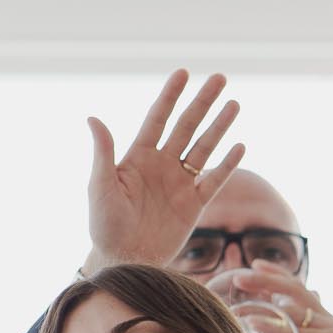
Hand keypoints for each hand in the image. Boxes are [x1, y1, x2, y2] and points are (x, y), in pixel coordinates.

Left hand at [84, 69, 245, 271]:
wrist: (124, 259)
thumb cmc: (105, 225)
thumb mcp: (100, 187)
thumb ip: (103, 153)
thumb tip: (93, 118)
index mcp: (139, 157)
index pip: (158, 118)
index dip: (171, 95)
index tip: (184, 73)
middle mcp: (162, 165)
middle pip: (187, 126)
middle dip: (203, 102)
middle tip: (220, 78)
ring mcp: (180, 184)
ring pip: (204, 148)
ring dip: (219, 126)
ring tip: (234, 104)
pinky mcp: (194, 205)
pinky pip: (214, 181)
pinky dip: (227, 165)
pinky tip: (239, 146)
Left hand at [207, 263, 332, 332]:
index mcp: (317, 325)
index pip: (295, 292)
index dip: (275, 276)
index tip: (252, 266)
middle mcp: (327, 321)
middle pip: (295, 289)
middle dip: (266, 279)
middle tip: (239, 276)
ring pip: (296, 306)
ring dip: (265, 301)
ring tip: (238, 303)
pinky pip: (300, 332)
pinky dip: (275, 328)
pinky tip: (254, 324)